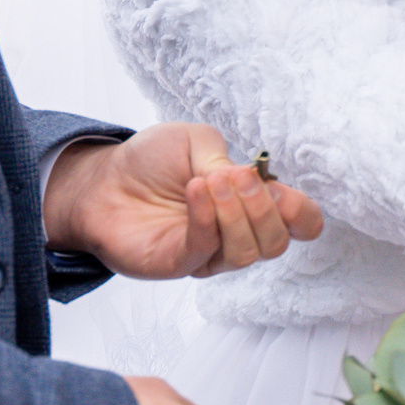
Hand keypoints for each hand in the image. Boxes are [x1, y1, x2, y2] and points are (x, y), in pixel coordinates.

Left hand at [43, 124, 323, 280]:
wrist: (103, 180)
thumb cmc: (152, 161)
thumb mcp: (196, 142)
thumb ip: (226, 160)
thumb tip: (246, 181)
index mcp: (251, 204)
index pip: (300, 224)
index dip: (302, 213)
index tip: (280, 191)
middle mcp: (236, 234)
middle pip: (277, 243)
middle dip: (265, 209)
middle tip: (238, 178)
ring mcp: (208, 253)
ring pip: (246, 253)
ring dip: (235, 213)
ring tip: (209, 181)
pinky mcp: (178, 262)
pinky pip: (205, 250)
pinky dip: (206, 218)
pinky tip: (196, 190)